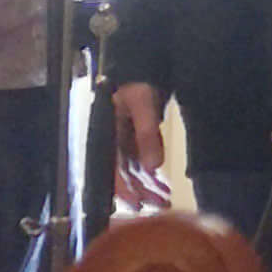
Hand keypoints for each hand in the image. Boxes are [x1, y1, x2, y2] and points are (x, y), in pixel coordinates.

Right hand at [112, 82, 173, 210]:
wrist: (142, 66)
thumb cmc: (138, 83)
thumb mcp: (143, 106)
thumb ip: (147, 135)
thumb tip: (153, 166)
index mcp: (106, 134)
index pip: (111, 168)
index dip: (123, 188)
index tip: (137, 204)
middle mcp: (112, 141)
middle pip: (123, 174)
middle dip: (141, 192)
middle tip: (160, 205)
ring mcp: (123, 141)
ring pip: (133, 171)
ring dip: (148, 186)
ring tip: (166, 200)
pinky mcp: (134, 140)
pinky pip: (141, 162)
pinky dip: (152, 175)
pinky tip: (163, 186)